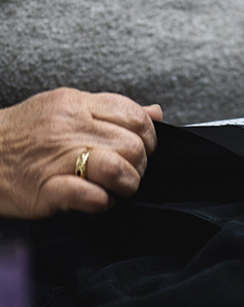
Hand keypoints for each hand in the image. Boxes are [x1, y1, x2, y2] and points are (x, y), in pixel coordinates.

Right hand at [0, 88, 162, 217]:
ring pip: (117, 167)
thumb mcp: (66, 108)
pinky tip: (97, 201)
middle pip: (132, 145)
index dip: (149, 138)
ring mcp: (57, 157)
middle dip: (140, 165)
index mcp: (77, 104)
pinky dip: (102, 202)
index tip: (141, 150)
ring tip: (117, 189)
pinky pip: (90, 196)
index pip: (135, 116)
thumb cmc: (24, 135)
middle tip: (127, 174)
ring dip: (126, 183)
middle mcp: (69, 127)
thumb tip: (155, 112)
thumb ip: (112, 110)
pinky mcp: (46, 188)